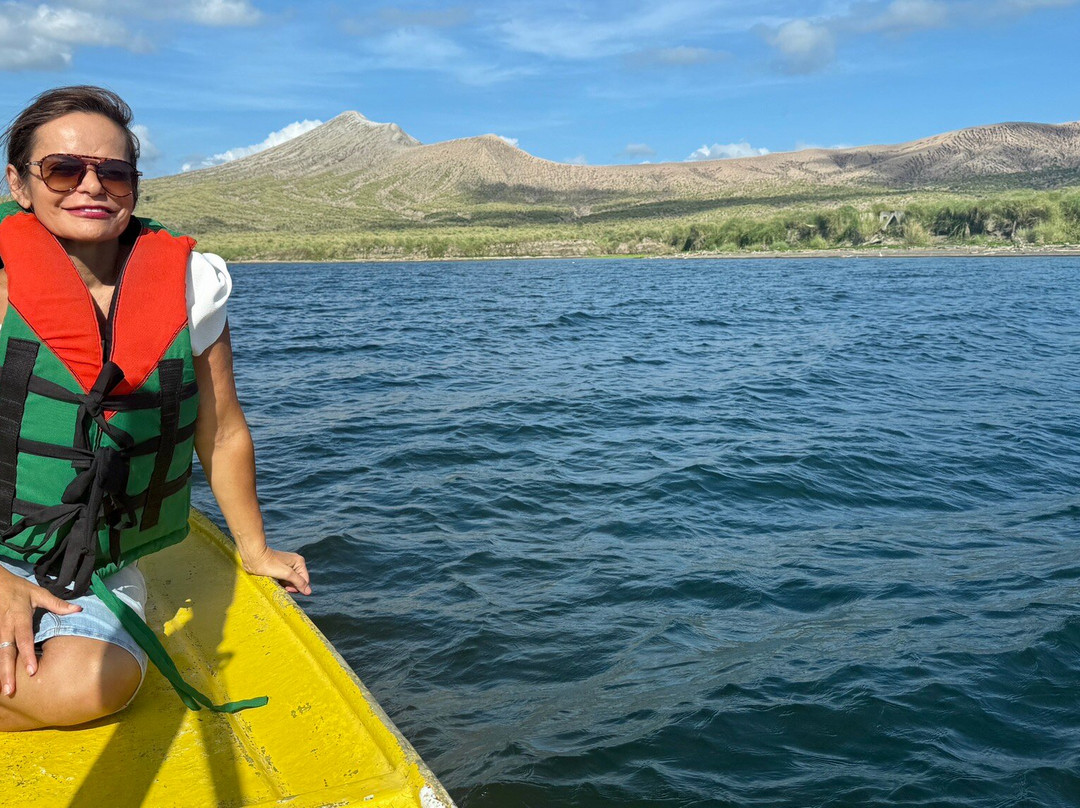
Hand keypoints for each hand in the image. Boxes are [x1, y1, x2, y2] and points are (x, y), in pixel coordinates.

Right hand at [0, 567, 81, 694]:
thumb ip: (56, 603)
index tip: (32, 671)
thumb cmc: (18, 589)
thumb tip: (78, 609)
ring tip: (5, 689)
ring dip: (0, 672)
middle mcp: (6, 626)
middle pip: (6, 651)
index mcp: (19, 617)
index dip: (28, 655)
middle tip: (10, 690)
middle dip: (7, 671)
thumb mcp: (38, 593)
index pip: (24, 639)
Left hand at [240, 546, 311, 595]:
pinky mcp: (279, 569)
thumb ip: (298, 582)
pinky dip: (279, 583)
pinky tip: (273, 581)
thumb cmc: (269, 564)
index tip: (287, 589)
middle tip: (281, 585)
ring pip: (290, 581)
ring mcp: (286, 566)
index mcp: (299, 562)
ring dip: (284, 585)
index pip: (305, 580)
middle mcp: (294, 563)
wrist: (254, 557)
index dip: (297, 587)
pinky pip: (283, 580)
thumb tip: (309, 592)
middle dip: (290, 586)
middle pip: (297, 581)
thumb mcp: (286, 573)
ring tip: (276, 582)